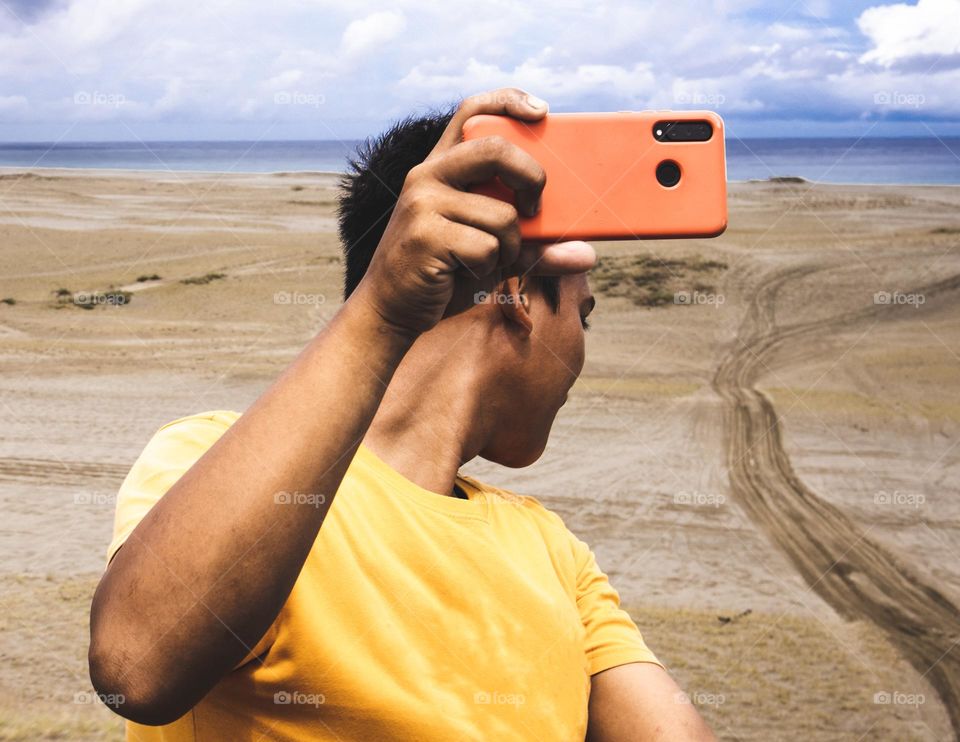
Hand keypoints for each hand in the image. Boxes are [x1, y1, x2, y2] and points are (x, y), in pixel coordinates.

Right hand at [357, 87, 596, 336]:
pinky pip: (488, 248)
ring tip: (487, 260)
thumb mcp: (493, 252)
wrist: (392, 309)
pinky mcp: (425, 236)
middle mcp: (427, 175)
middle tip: (536, 210)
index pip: (471, 111)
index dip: (509, 100)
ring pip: (502, 214)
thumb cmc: (445, 273)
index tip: (543, 111)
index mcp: (441, 166)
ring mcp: (423, 203)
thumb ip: (533, 244)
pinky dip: (490, 268)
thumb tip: (587, 254)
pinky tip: (465, 273)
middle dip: (533, 178)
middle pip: (497, 150)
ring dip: (510, 247)